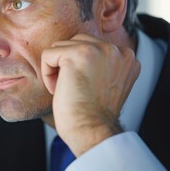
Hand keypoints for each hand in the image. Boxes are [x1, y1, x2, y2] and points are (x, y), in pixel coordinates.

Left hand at [41, 34, 140, 155]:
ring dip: (56, 69)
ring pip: (61, 47)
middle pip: (75, 42)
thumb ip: (102, 63)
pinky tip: (57, 89)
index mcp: (126, 57)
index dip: (79, 67)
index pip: (91, 46)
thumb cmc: (93, 113)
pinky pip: (48, 55)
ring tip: (66, 89)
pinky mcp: (78, 54)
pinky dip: (46, 73)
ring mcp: (98, 50)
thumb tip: (77, 51)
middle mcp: (116, 50)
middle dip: (66, 64)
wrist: (92, 130)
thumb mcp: (107, 82)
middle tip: (72, 88)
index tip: (84, 88)